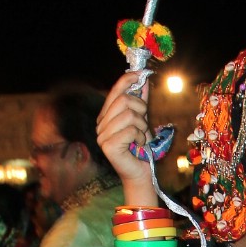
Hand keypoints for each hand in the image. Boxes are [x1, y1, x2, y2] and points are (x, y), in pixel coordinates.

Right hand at [97, 69, 160, 204]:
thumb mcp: (142, 120)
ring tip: (141, 137)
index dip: (128, 80)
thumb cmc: (141, 149)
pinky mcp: (108, 146)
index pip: (114, 91)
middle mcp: (100, 125)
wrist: (141, 173)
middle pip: (123, 100)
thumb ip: (140, 101)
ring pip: (128, 114)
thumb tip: (143, 79)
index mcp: (106, 116)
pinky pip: (130, 130)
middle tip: (144, 123)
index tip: (142, 74)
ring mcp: (101, 135)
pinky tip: (138, 145)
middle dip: (141, 109)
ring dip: (142, 125)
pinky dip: (140, 136)